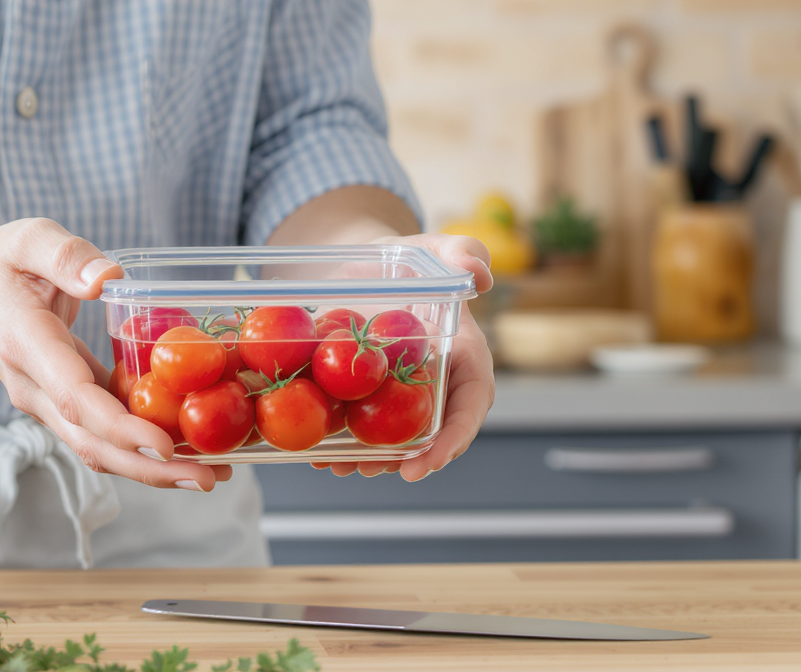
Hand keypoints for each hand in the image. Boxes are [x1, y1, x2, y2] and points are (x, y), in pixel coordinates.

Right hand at [0, 218, 231, 490]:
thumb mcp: (28, 239)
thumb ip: (66, 256)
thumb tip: (108, 278)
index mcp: (27, 345)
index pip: (74, 397)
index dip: (120, 427)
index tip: (164, 444)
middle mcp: (34, 388)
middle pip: (91, 443)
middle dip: (150, 467)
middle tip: (208, 478)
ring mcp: (47, 405)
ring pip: (98, 450)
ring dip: (153, 469)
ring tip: (213, 474)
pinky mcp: (64, 407)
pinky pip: (102, 435)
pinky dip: (142, 449)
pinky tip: (189, 449)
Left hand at [312, 232, 495, 480]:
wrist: (368, 265)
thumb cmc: (410, 257)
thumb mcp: (434, 248)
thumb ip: (464, 251)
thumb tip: (482, 276)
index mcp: (465, 356)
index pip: (471, 404)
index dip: (454, 437)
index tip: (427, 462)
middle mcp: (438, 383)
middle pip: (433, 432)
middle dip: (408, 460)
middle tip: (376, 471)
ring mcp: (403, 394)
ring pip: (396, 436)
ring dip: (371, 459)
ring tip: (342, 467)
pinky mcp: (370, 395)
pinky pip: (362, 424)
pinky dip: (343, 442)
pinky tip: (318, 453)